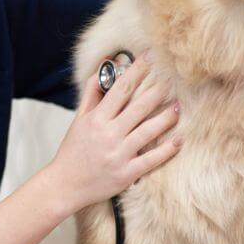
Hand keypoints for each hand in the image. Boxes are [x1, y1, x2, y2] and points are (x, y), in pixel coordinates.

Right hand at [46, 50, 181, 213]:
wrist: (65, 185)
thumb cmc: (72, 151)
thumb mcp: (78, 120)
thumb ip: (92, 95)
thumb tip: (103, 71)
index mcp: (97, 119)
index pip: (121, 89)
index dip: (137, 71)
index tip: (149, 59)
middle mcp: (109, 134)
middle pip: (139, 107)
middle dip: (158, 91)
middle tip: (172, 80)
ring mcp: (119, 154)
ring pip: (149, 131)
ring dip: (167, 118)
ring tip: (178, 107)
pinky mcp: (127, 173)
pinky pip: (151, 159)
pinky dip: (167, 150)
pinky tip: (179, 140)